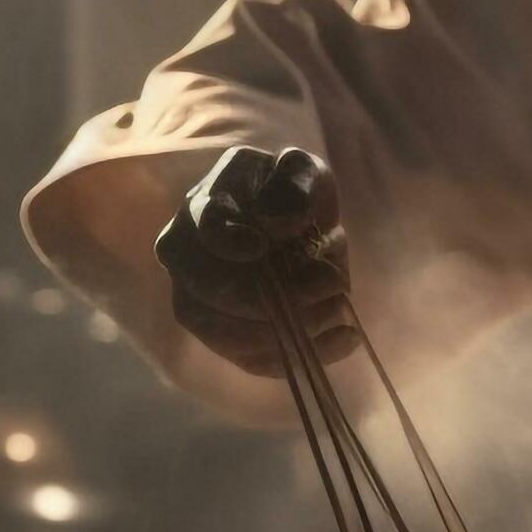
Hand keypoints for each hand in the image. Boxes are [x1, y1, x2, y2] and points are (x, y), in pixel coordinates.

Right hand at [153, 145, 353, 377]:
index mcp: (201, 206)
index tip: (262, 246)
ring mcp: (200, 303)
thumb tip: (275, 223)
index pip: (202, 229)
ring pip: (224, 336)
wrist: (295, 227)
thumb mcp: (302, 170)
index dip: (229, 243)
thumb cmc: (292, 191)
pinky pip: (253, 360)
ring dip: (285, 332)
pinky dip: (302, 356)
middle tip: (328, 283)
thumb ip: (294, 183)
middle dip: (266, 300)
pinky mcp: (228, 338)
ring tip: (339, 311)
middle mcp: (187, 258)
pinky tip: (345, 338)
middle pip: (205, 296)